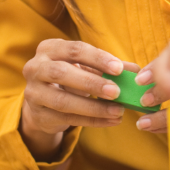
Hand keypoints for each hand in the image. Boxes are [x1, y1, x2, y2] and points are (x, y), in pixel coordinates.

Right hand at [21, 39, 136, 159]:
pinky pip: (67, 119)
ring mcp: (33, 93)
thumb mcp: (87, 66)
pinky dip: (93, 121)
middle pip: (62, 73)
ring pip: (63, 101)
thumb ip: (110, 66)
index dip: (98, 58)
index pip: (75, 49)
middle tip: (116, 92)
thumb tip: (136, 70)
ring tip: (118, 111)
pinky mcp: (38, 115)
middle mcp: (35, 67)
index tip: (119, 69)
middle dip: (92, 83)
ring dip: (94, 107)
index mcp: (49, 48)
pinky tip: (111, 121)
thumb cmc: (71, 75)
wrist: (44, 100)